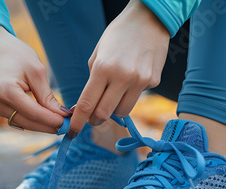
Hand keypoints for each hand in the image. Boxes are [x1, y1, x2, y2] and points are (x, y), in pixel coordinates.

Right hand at [0, 26, 70, 132]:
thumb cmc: (14, 54)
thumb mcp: (36, 71)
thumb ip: (47, 96)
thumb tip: (62, 115)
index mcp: (6, 91)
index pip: (34, 113)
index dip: (53, 120)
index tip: (70, 122)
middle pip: (29, 123)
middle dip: (50, 126)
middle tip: (69, 126)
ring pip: (24, 124)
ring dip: (43, 125)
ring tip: (62, 123)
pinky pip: (19, 119)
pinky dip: (33, 120)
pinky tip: (47, 119)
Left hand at [68, 0, 169, 137]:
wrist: (149, 19)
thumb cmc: (118, 35)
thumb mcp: (98, 54)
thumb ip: (93, 80)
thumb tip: (87, 105)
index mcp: (103, 68)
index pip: (86, 104)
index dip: (78, 122)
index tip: (72, 132)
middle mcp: (123, 77)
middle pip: (104, 114)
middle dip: (94, 120)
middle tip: (91, 118)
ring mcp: (140, 81)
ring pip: (122, 112)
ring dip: (112, 110)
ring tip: (111, 98)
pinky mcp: (153, 82)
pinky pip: (136, 98)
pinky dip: (128, 96)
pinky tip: (130, 79)